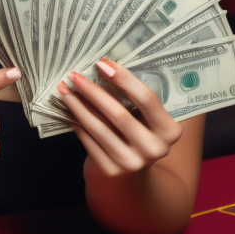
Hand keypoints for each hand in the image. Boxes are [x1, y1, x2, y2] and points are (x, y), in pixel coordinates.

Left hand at [56, 59, 182, 178]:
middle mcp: (154, 149)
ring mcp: (132, 163)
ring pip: (99, 128)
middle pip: (120, 114)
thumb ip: (134, 99)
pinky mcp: (111, 170)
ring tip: (65, 89)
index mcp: (169, 131)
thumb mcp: (146, 117)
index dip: (124, 79)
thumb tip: (103, 68)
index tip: (102, 63)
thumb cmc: (137, 131)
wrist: (130, 169)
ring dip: (79, 106)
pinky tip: (69, 108)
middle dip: (93, 92)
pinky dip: (77, 122)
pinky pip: (89, 140)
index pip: (147, 100)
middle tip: (74, 75)